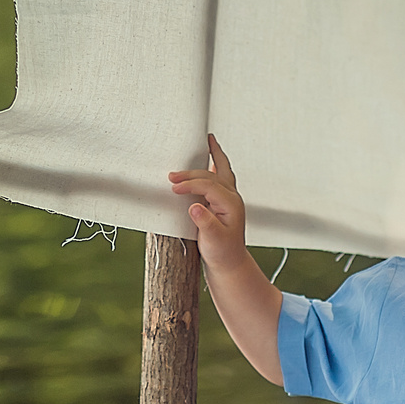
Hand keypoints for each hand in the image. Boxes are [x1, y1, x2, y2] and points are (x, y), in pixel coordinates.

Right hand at [169, 135, 249, 272]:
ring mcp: (230, 197)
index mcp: (231, 204)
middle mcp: (233, 197)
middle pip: (212, 175)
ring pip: (222, 170)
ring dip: (213, 155)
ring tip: (207, 140)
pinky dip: (216, 163)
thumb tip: (194, 207)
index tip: (174, 187)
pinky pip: (221, 176)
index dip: (190, 184)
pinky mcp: (224, 200)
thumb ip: (205, 223)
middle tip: (172, 175)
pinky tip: (211, 158)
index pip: (209, 185)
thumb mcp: (213, 240)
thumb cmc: (222, 252)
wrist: (230, 262)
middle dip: (191, 173)